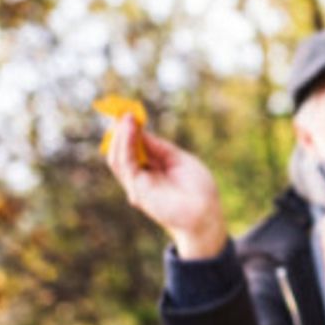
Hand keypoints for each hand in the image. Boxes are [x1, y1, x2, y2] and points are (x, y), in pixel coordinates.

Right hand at [103, 114, 227, 259]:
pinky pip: (126, 164)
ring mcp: (137, 185)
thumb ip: (159, 147)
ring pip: (118, 158)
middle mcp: (141, 178)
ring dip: (120, 136)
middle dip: (120, 131)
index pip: (134, 148)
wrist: (206, 213)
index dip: (130, 131)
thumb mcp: (179, 159)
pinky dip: (126, 146)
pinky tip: (130, 130)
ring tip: (125, 118)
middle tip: (122, 111)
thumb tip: (141, 130)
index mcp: (151, 170)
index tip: (128, 112)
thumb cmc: (198, 188)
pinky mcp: (137, 190)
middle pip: (121, 152)